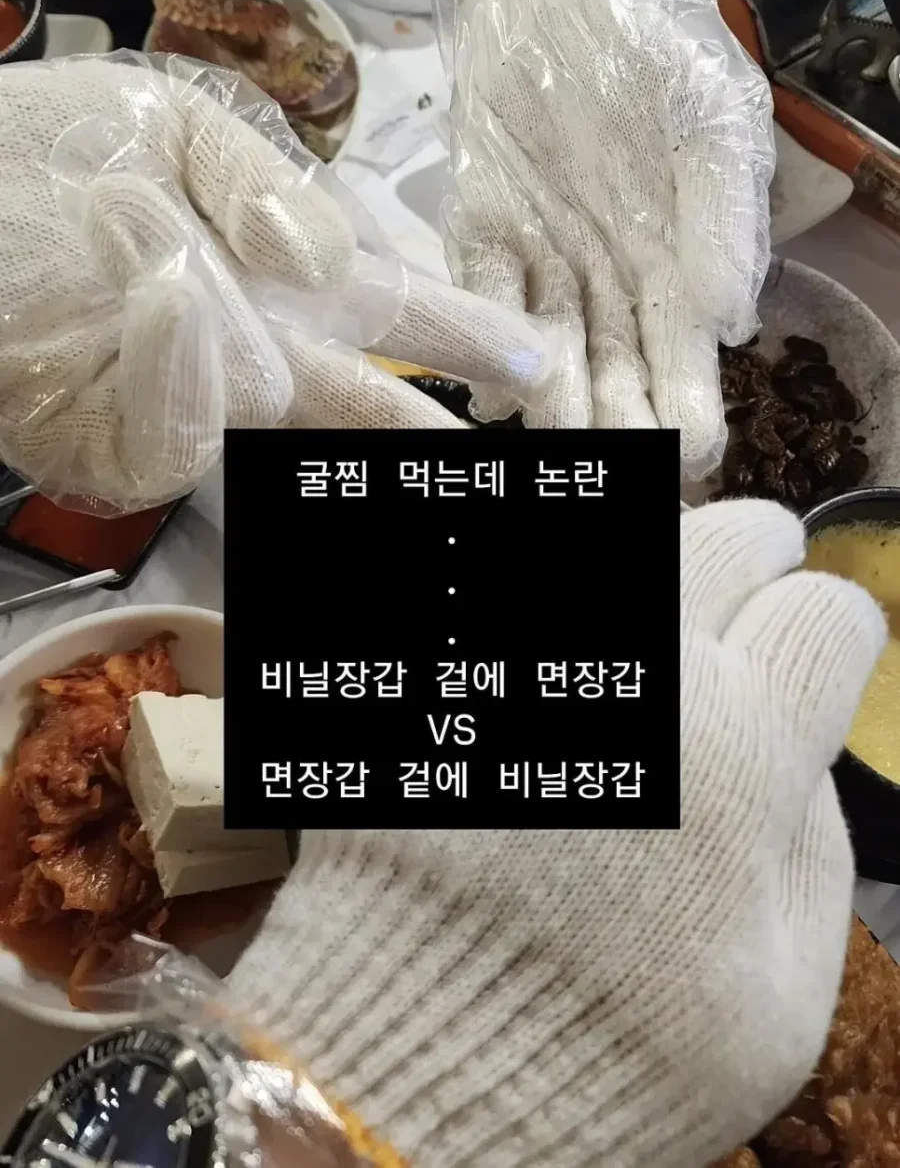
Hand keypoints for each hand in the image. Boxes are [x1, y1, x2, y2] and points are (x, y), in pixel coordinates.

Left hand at [0, 53, 556, 511]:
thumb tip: (329, 261)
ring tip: (148, 225)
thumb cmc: (48, 159)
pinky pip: (183, 424)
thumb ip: (264, 177)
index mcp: (280, 276)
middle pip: (361, 403)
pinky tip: (160, 282)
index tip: (531, 361)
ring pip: (271, 397)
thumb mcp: (172, 125)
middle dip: (421, 430)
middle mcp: (253, 347)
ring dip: (236, 318)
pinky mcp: (122, 446)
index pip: (395, 311)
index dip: (468, 336)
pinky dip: (180, 351)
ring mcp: (190, 402)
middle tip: (490, 453)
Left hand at [229, 500, 883, 1167]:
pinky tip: (585, 546)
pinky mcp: (444, 658)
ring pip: (622, 529)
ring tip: (674, 537)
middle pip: (728, 543)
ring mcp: (525, 656)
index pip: (820, 625)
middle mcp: (632, 679)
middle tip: (755, 579)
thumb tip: (802, 755)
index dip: (832, 632)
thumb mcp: (781, 1001)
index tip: (819, 647)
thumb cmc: (606, 1052)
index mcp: (735, 760)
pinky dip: (554, 520)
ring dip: (662, 526)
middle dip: (759, 553)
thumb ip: (814, 851)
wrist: (419, 1060)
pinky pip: (502, 549)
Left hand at [444, 0, 774, 474]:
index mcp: (676, 270)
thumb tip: (733, 325)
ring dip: (554, 400)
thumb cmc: (660, 53)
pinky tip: (494, 390)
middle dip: (618, 423)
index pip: (684, 357)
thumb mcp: (717, 122)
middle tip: (621, 469)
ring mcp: (543, 265)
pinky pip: (484, 298)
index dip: (688, 405)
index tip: (693, 450)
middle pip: (615, 369)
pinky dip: (488, 342)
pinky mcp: (481, 236)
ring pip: (550, 349)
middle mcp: (609, 285)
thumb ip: (726, 220)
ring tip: (562, 442)